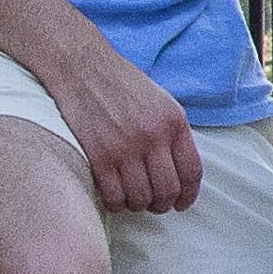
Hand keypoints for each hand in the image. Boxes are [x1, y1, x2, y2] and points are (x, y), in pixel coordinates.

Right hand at [46, 30, 203, 215]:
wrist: (81, 67)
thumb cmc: (120, 85)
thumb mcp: (161, 102)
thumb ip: (173, 134)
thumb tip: (180, 172)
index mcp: (174, 122)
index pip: (191, 172)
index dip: (188, 195)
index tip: (181, 204)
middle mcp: (153, 136)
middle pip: (167, 190)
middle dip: (163, 205)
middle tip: (154, 205)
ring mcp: (125, 147)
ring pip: (140, 198)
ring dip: (138, 206)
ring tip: (133, 201)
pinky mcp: (98, 155)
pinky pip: (112, 195)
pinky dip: (115, 203)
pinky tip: (113, 198)